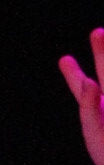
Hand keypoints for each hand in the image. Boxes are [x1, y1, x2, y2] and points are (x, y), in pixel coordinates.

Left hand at [59, 27, 103, 164]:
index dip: (74, 75)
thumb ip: (88, 106)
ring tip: (100, 34)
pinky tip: (102, 85)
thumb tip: (90, 81)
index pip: (83, 90)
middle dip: (102, 52)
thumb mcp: (93, 132)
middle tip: (97, 33)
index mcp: (97, 112)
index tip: (64, 60)